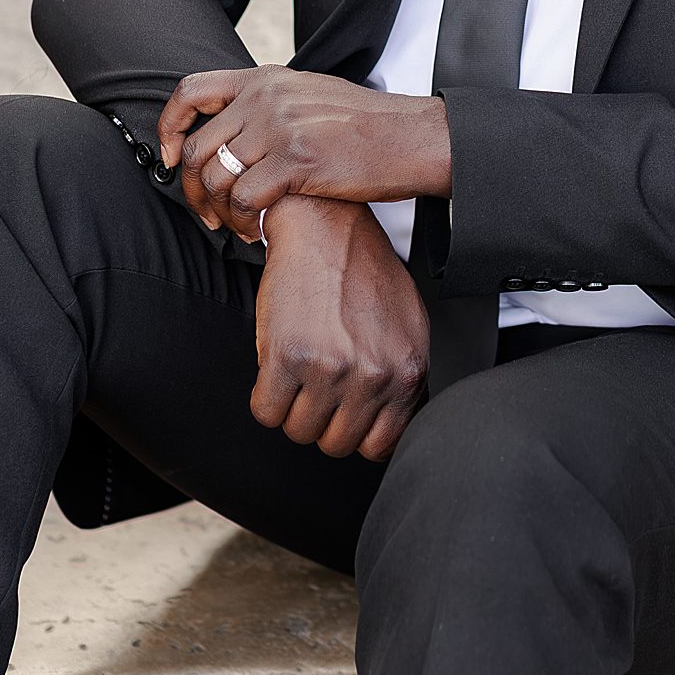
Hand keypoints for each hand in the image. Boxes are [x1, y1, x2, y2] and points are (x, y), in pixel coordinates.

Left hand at [159, 67, 450, 238]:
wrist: (415, 138)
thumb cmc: (369, 126)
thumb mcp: (311, 96)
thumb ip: (270, 105)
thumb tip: (231, 135)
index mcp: (268, 79)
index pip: (191, 91)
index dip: (168, 127)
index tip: (170, 158)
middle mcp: (268, 97)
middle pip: (196, 146)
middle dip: (191, 190)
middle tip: (206, 215)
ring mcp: (281, 127)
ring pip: (214, 177)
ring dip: (217, 212)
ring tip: (236, 227)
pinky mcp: (297, 161)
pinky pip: (242, 199)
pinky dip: (241, 222)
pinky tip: (258, 230)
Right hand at [252, 196, 427, 458]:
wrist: (327, 227)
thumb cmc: (365, 274)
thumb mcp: (408, 326)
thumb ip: (404, 379)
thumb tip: (393, 425)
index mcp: (408, 370)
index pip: (380, 447)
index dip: (357, 432)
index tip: (346, 413)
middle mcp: (374, 375)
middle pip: (337, 445)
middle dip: (323, 420)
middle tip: (319, 383)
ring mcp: (332, 369)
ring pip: (300, 432)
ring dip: (294, 407)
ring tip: (302, 367)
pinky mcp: (289, 357)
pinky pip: (267, 412)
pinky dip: (266, 396)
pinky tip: (279, 364)